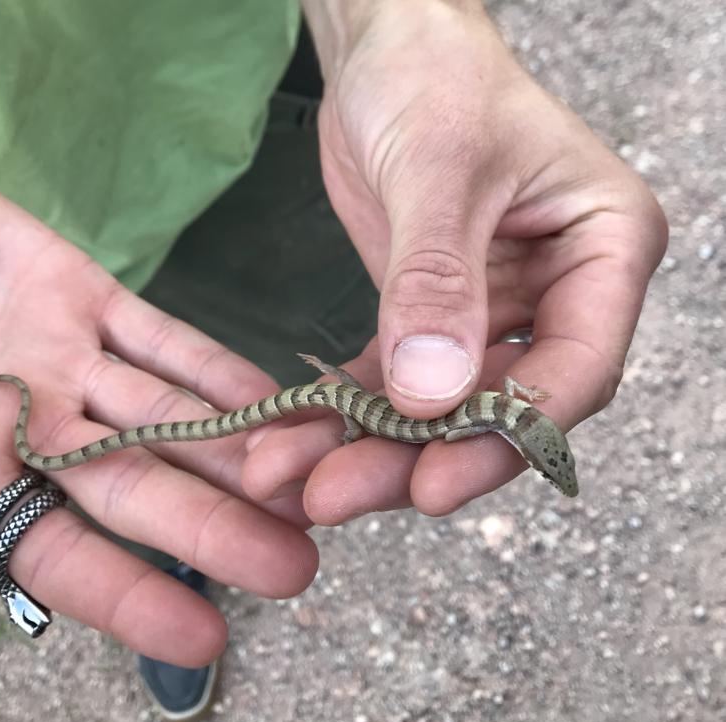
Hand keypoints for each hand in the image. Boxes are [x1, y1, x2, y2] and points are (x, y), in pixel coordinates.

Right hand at [0, 165, 316, 665]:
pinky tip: (273, 402)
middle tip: (296, 568)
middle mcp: (30, 429)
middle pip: (135, 487)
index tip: (205, 640)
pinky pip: (159, 336)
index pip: (55, 554)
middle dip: (214, 527)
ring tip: (306, 488)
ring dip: (233, 452)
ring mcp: (63, 362)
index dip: (126, 598)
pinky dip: (213, 368)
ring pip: (162, 415)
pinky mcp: (82, 293)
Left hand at [243, 0, 666, 519]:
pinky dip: (345, 414)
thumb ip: (438, 283)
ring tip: (296, 481)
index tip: (437, 484)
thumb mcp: (439, 167)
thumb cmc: (437, 77)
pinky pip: (390, 381)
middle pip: (499, 406)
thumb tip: (434, 397)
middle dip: (416, 459)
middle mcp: (556, 294)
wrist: (387, 50)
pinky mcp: (429, 318)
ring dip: (368, 450)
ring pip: (439, 409)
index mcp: (601, 251)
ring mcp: (492, 314)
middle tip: (337, 497)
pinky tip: (295, 442)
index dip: (510, 436)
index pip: (578, 368)